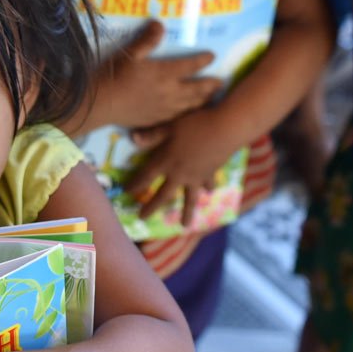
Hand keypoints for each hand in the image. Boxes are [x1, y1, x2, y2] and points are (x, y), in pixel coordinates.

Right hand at [91, 23, 219, 131]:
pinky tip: (188, 112)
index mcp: (164, 73)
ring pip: (191, 105)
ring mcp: (164, 109)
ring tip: (211, 97)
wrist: (100, 104)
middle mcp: (169, 92)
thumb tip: (160, 23)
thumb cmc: (114, 76)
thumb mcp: (130, 54)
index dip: (203, 60)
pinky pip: (178, 116)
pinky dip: (188, 112)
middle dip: (211, 85)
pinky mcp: (156, 120)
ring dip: (203, 100)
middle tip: (220, 82)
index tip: (212, 56)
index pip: (190, 66)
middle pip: (197, 89)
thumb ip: (147, 40)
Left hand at [124, 105, 241, 225]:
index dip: (135, 185)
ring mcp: (196, 177)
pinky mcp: (210, 175)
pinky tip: (208, 193)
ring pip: (189, 199)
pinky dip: (208, 189)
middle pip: (163, 195)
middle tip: (142, 217)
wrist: (225, 130)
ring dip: (186, 213)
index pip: (146, 177)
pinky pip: (207, 186)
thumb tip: (132, 139)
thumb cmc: (194, 125)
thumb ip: (152, 135)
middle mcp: (179, 174)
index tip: (127, 192)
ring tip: (184, 226)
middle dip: (152, 207)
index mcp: (166, 162)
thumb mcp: (170, 127)